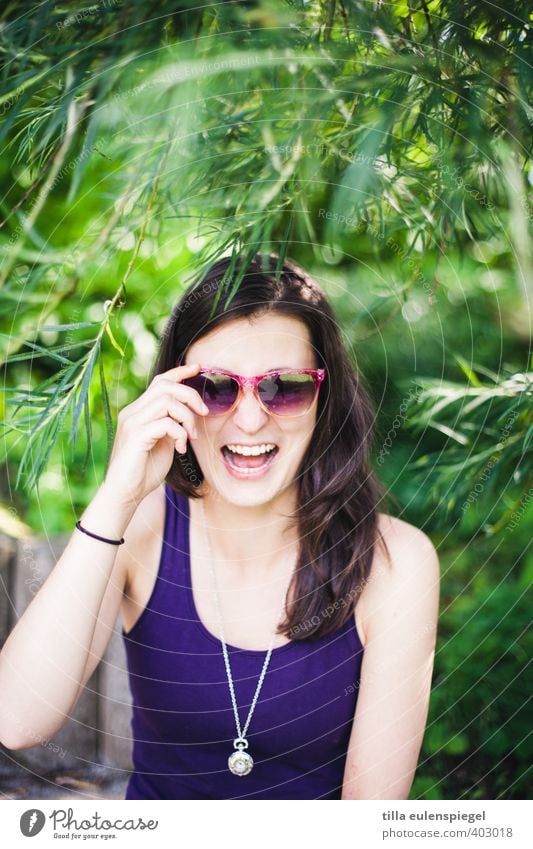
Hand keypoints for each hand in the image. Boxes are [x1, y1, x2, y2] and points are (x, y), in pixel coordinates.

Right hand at [103, 362, 208, 504]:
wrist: (125, 494)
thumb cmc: (144, 471)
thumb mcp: (163, 443)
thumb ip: (171, 426)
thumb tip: (187, 416)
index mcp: (138, 411)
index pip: (159, 382)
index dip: (180, 372)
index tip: (198, 368)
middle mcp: (132, 412)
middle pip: (165, 386)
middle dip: (191, 395)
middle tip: (204, 414)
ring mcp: (132, 422)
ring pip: (167, 401)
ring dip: (187, 417)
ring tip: (191, 437)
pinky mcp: (136, 436)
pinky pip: (166, 423)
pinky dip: (180, 434)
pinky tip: (181, 449)